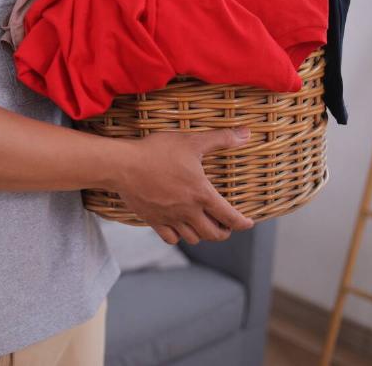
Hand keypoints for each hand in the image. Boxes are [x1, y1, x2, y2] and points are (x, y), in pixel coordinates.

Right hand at [113, 128, 253, 244]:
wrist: (123, 165)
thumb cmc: (158, 151)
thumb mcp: (192, 141)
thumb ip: (221, 139)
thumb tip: (246, 133)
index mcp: (201, 194)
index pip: (229, 217)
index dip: (242, 223)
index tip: (248, 223)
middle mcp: (188, 211)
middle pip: (213, 234)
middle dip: (224, 232)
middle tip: (225, 226)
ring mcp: (170, 218)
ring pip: (193, 238)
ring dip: (203, 235)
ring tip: (204, 226)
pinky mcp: (153, 221)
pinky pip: (171, 238)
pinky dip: (179, 236)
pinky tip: (180, 228)